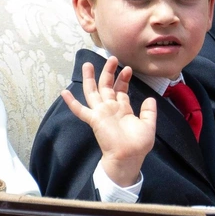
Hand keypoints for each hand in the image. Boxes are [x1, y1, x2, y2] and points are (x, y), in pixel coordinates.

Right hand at [62, 56, 156, 187]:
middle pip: (106, 86)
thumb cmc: (138, 145)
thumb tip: (150, 98)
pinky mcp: (94, 119)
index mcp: (122, 109)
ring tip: (87, 64)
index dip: (123, 79)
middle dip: (109, 72)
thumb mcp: (148, 125)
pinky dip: (72, 102)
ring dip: (90, 78)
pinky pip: (80, 110)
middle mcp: (110, 108)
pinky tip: (64, 92)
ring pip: (93, 92)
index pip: (120, 90)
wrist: (129, 157)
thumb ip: (149, 111)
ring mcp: (101, 112)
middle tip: (112, 58)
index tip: (128, 69)